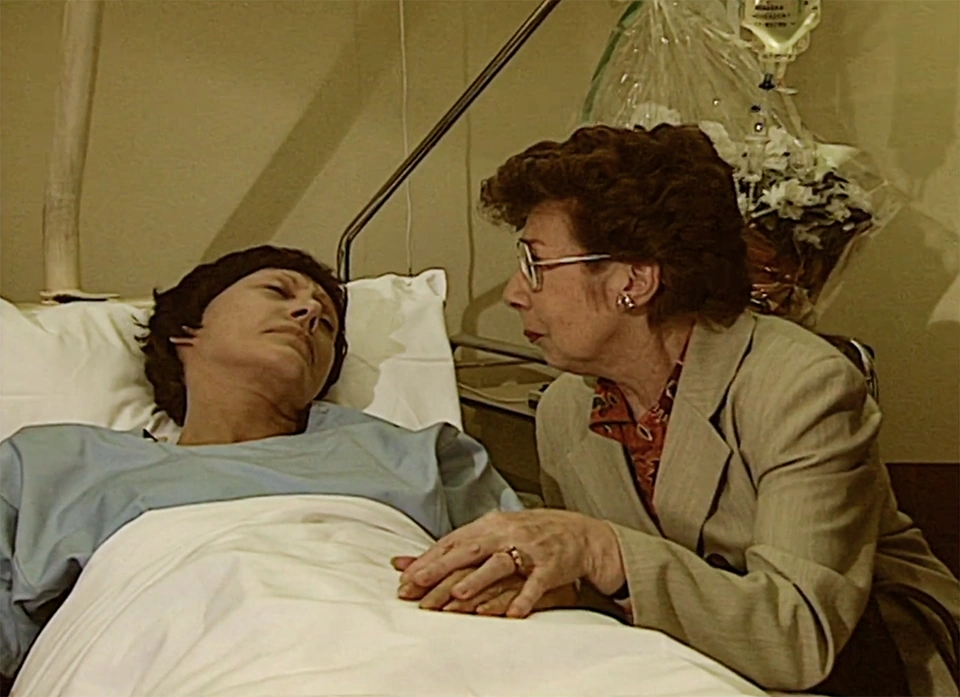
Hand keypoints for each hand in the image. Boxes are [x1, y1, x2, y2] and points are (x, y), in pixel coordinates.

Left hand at [394, 509, 623, 617]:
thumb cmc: (528, 535)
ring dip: (478, 580)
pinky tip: (513, 614)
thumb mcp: (491, 534)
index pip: (453, 542)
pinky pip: (536, 583)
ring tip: (459, 596)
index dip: (429, 559)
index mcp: (489, 525)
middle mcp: (506, 534)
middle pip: (469, 551)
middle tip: (419, 584)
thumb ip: (453, 549)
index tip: (405, 577)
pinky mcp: (551, 566)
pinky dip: (525, 598)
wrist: (579, 533)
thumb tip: (405, 563)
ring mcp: (529, 549)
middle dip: (442, 568)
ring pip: (499, 564)